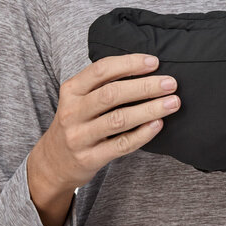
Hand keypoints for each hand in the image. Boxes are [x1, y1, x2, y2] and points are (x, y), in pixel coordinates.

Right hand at [30, 53, 180, 193]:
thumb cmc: (76, 123)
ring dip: (149, 109)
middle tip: (171, 83)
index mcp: (71, 90)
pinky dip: (142, 134)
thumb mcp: (79, 99)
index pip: (101, 70)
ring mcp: (79, 136)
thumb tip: (147, 69)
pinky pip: (121, 145)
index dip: (129, 64)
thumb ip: (103, 84)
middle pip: (112, 94)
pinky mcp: (89, 158)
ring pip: (119, 120)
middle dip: (144, 86)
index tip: (154, 62)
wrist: (53, 163)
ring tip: (172, 103)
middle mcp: (72, 112)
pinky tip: (158, 124)